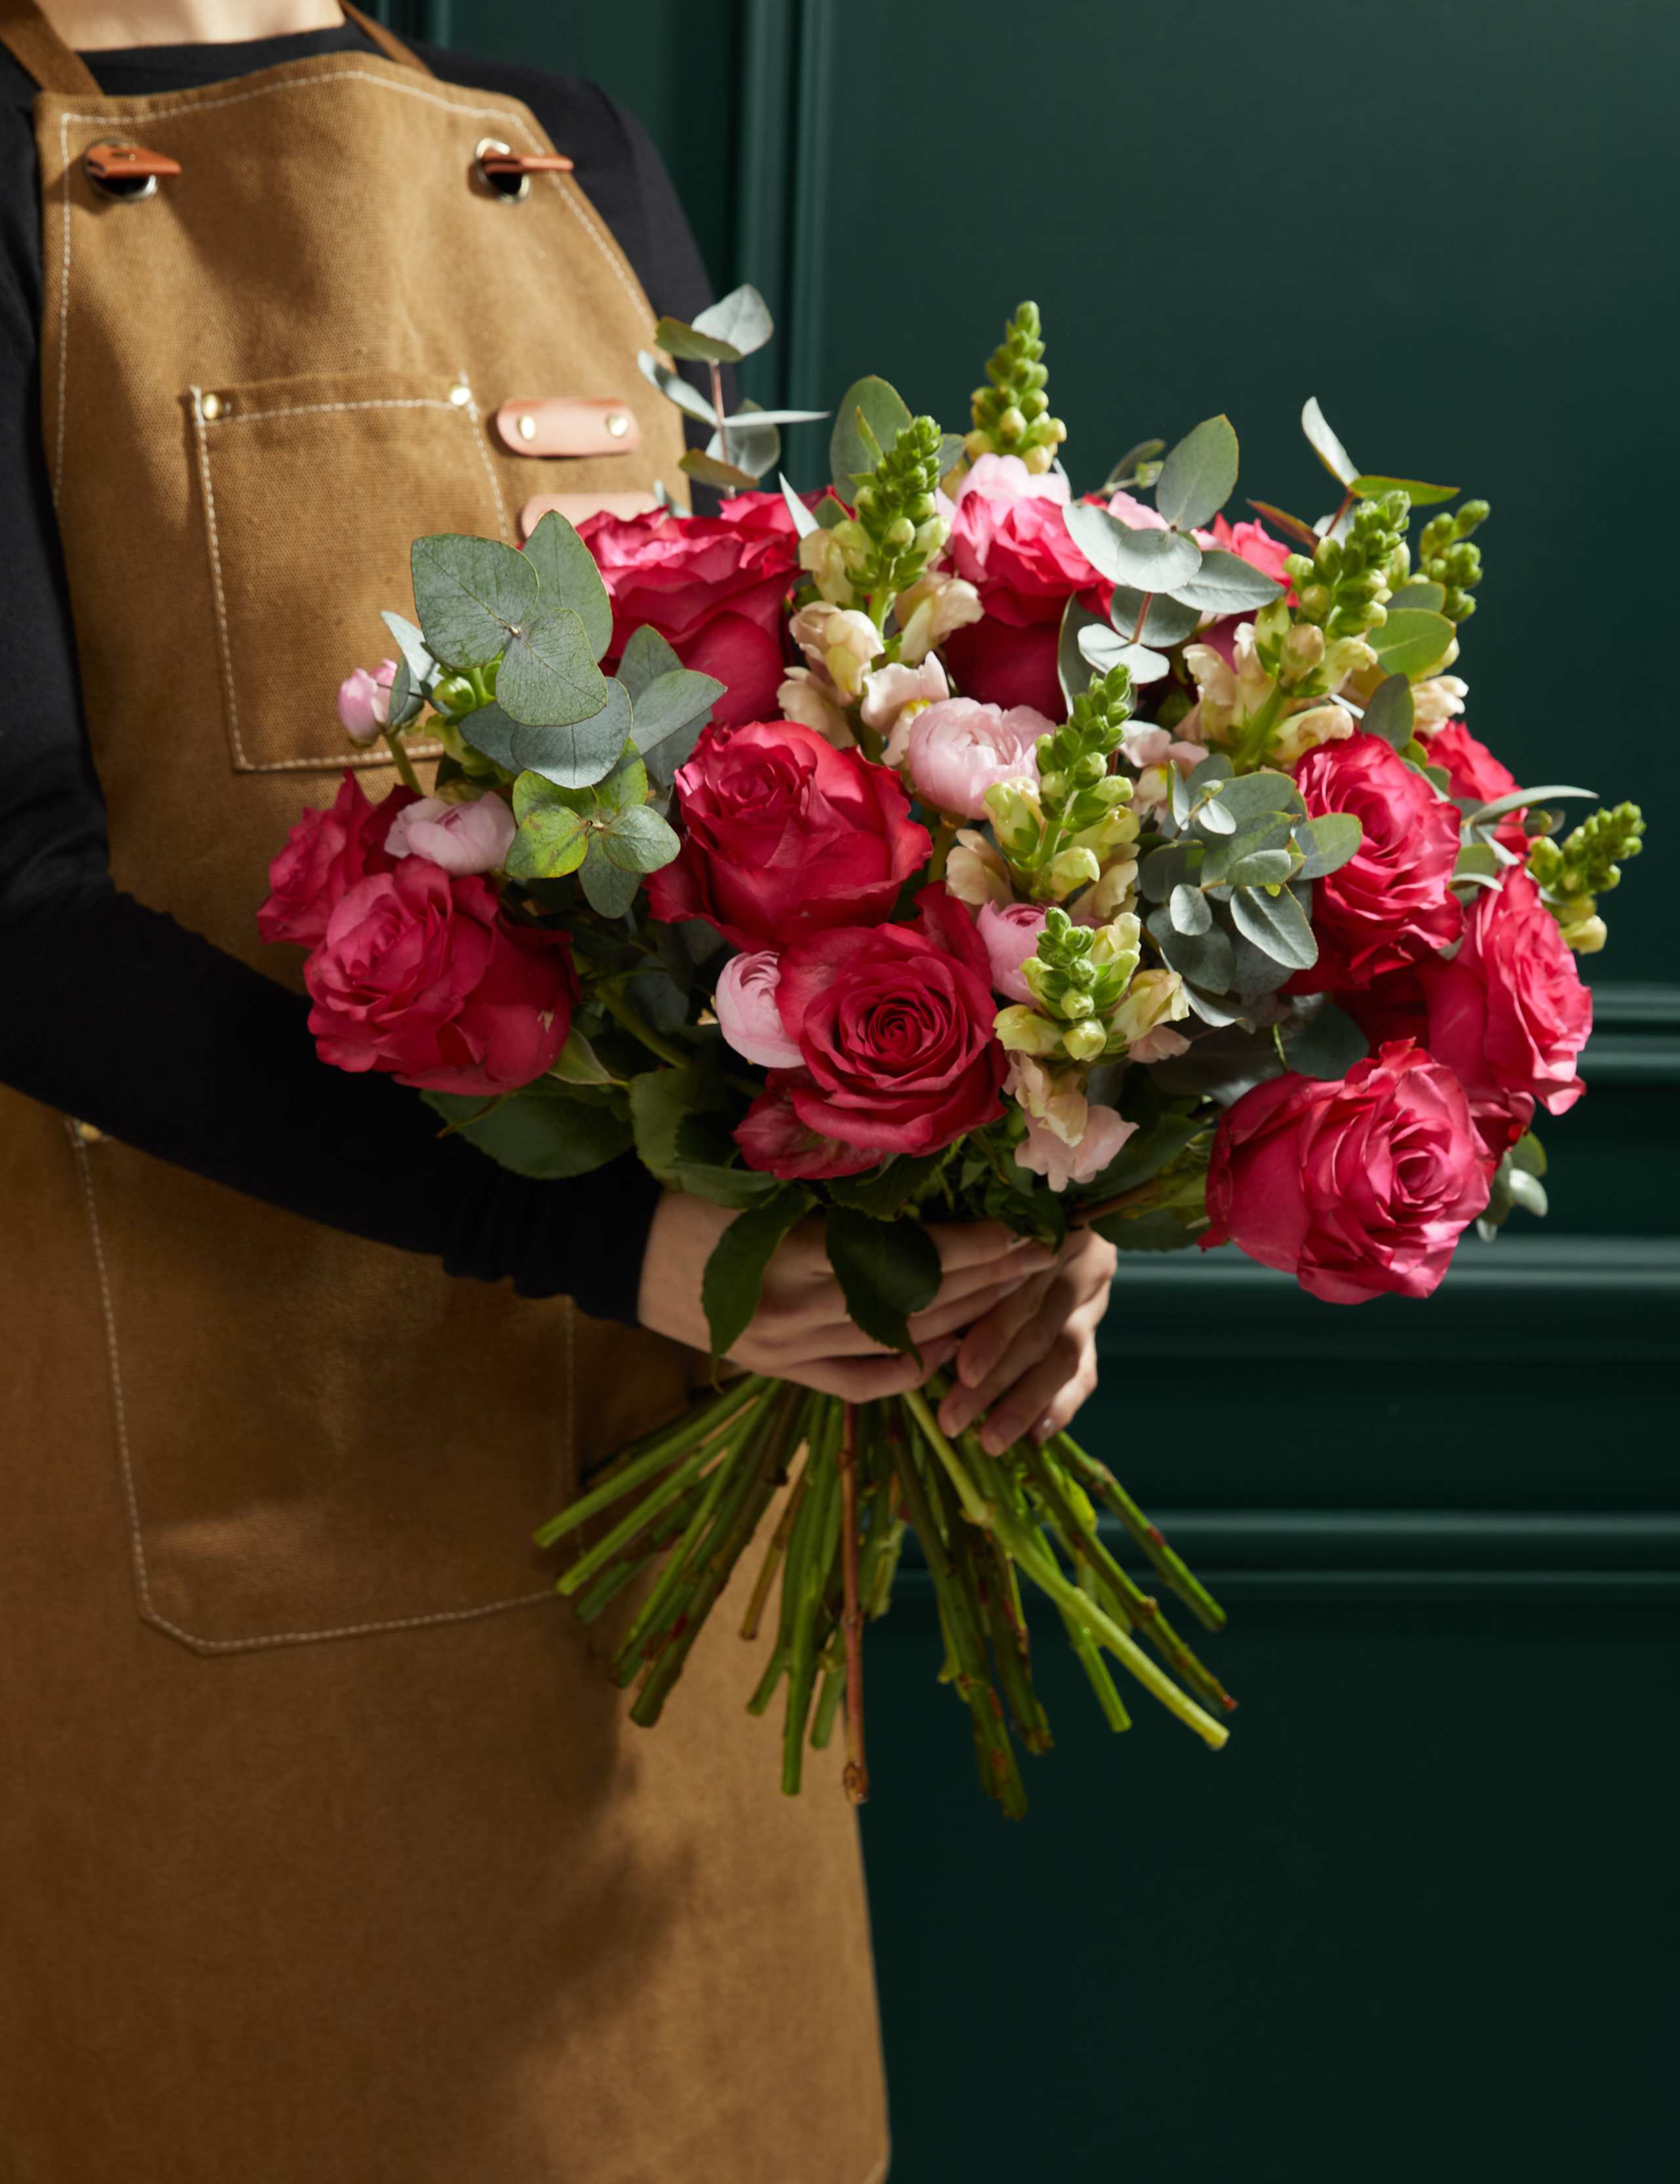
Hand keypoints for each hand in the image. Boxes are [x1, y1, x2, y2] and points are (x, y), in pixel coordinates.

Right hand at [637, 1191, 1057, 1403]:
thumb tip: (921, 1164)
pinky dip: (902, 1371)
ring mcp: (786, 1349)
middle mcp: (797, 1311)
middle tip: (1043, 1256)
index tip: (1029, 1226)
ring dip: (960, 1323)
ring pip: (897, 1344)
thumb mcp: (761, 1173)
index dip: (980, 1246)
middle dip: (990, 1281)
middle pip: (919, 1304)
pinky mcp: (775, 1369)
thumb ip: (834, 1180)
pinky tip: (939, 1354)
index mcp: (796, 1252)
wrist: (613, 1244)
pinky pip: (854, 1382)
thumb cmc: (687, 1185)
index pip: (914, 1257)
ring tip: (1010, 1296)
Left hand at [936, 1227, 1116, 1454]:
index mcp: (1052, 1229)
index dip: (995, 1333)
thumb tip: (907, 1308)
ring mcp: (1093, 1299)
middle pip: (1040, 1331)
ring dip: (1025, 1403)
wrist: (1041, 1222)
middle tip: (954, 1420)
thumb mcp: (973, 1232)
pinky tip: (1035, 1437)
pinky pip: (1085, 1373)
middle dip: (996, 1382)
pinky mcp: (1093, 1330)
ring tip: (991, 1441)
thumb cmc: (980, 1225)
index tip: (961, 1370)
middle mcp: (1083, 1262)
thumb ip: (956, 1263)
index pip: (1025, 1290)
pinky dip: (1061, 1406)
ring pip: (1064, 1357)